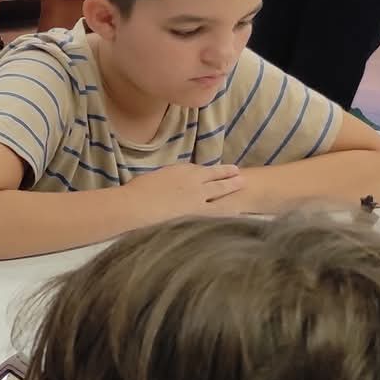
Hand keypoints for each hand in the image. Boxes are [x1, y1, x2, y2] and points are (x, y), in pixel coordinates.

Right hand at [127, 161, 243, 223]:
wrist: (137, 204)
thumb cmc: (137, 191)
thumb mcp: (154, 177)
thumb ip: (167, 179)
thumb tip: (168, 184)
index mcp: (180, 169)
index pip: (198, 168)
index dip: (207, 171)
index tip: (212, 171)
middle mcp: (193, 179)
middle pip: (214, 174)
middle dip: (227, 173)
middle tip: (237, 172)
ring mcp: (197, 194)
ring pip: (220, 188)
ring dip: (232, 185)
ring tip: (243, 183)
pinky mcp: (198, 210)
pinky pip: (218, 209)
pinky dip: (229, 209)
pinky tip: (238, 210)